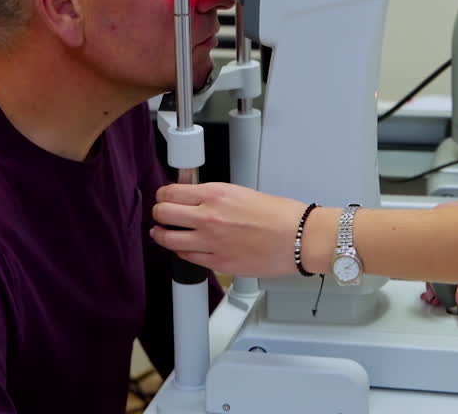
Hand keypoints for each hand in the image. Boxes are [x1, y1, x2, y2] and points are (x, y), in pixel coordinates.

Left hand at [150, 182, 307, 277]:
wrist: (298, 238)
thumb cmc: (280, 215)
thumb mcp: (241, 192)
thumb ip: (214, 197)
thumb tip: (196, 200)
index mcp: (215, 194)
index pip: (170, 193)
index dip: (163, 195)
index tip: (165, 198)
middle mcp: (208, 217)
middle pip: (162, 214)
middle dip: (159, 214)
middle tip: (162, 215)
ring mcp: (210, 242)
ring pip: (168, 239)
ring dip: (163, 235)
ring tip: (163, 233)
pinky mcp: (217, 263)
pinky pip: (186, 258)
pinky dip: (182, 252)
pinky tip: (185, 248)